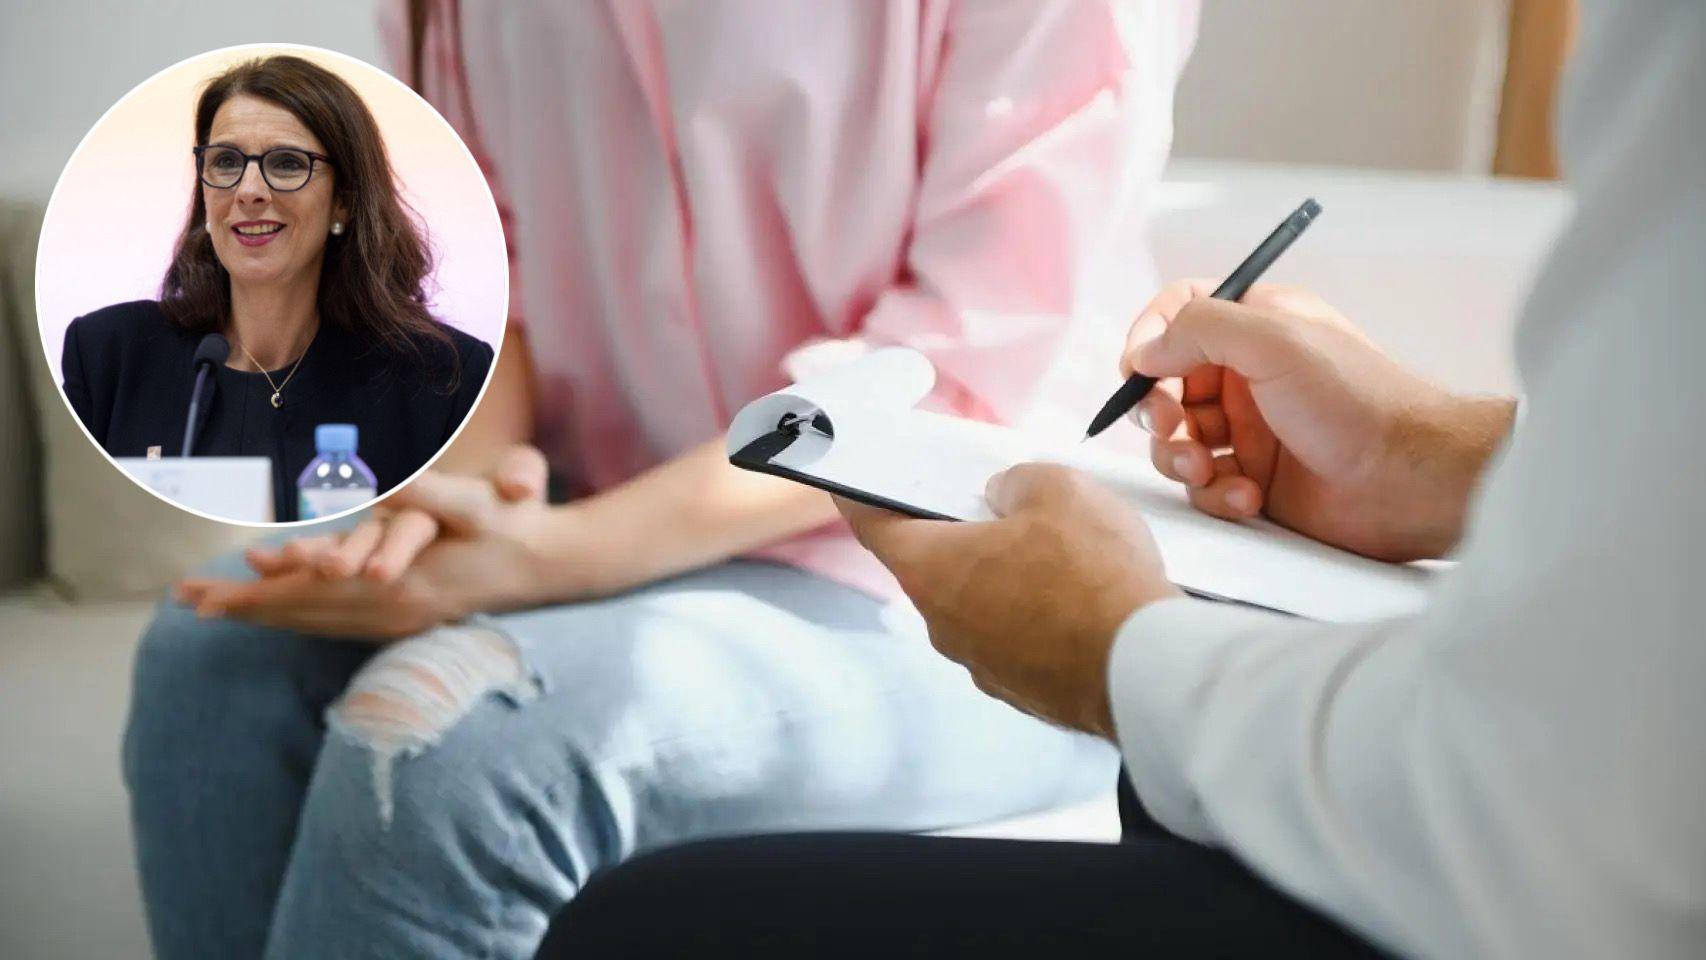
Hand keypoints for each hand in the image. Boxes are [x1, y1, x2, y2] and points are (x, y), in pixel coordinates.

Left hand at [176, 446, 571, 638]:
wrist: (551, 564)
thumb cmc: (514, 525)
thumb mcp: (474, 504)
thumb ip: (429, 494)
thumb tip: (384, 486)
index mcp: (400, 586)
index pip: (312, 594)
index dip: (259, 592)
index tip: (211, 595)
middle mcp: (392, 611)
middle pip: (306, 614)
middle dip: (247, 608)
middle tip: (188, 603)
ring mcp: (401, 620)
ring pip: (320, 622)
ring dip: (269, 615)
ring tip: (218, 610)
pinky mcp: (408, 618)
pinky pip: (340, 624)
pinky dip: (303, 619)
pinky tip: (285, 614)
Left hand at [838, 464, 1180, 738]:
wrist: (1146, 667)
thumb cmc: (1092, 571)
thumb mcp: (1055, 488)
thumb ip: (1014, 483)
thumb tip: (1004, 500)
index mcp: (931, 571)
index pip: (874, 526)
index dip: (860, 498)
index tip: (849, 485)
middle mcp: (943, 626)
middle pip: (935, 566)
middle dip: (960, 535)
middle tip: (996, 506)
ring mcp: (983, 666)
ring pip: (981, 607)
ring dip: (1004, 580)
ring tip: (1059, 555)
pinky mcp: (1025, 692)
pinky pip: (1019, 641)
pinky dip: (1037, 618)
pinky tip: (1081, 600)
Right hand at [1123, 281, 1515, 560]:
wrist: (1410, 480)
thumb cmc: (1356, 400)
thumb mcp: (1274, 340)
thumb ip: (1198, 328)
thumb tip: (1143, 350)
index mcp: (1257, 326)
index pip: (1179, 313)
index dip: (1149, 337)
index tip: (1139, 369)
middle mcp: (1249, 375)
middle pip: (1165, 383)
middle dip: (1155, 409)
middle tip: (1170, 427)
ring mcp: (1250, 429)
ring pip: (1177, 439)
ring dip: (1178, 458)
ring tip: (1205, 471)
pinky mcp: (1255, 480)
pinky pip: (1205, 486)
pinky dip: (1215, 494)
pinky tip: (1248, 497)